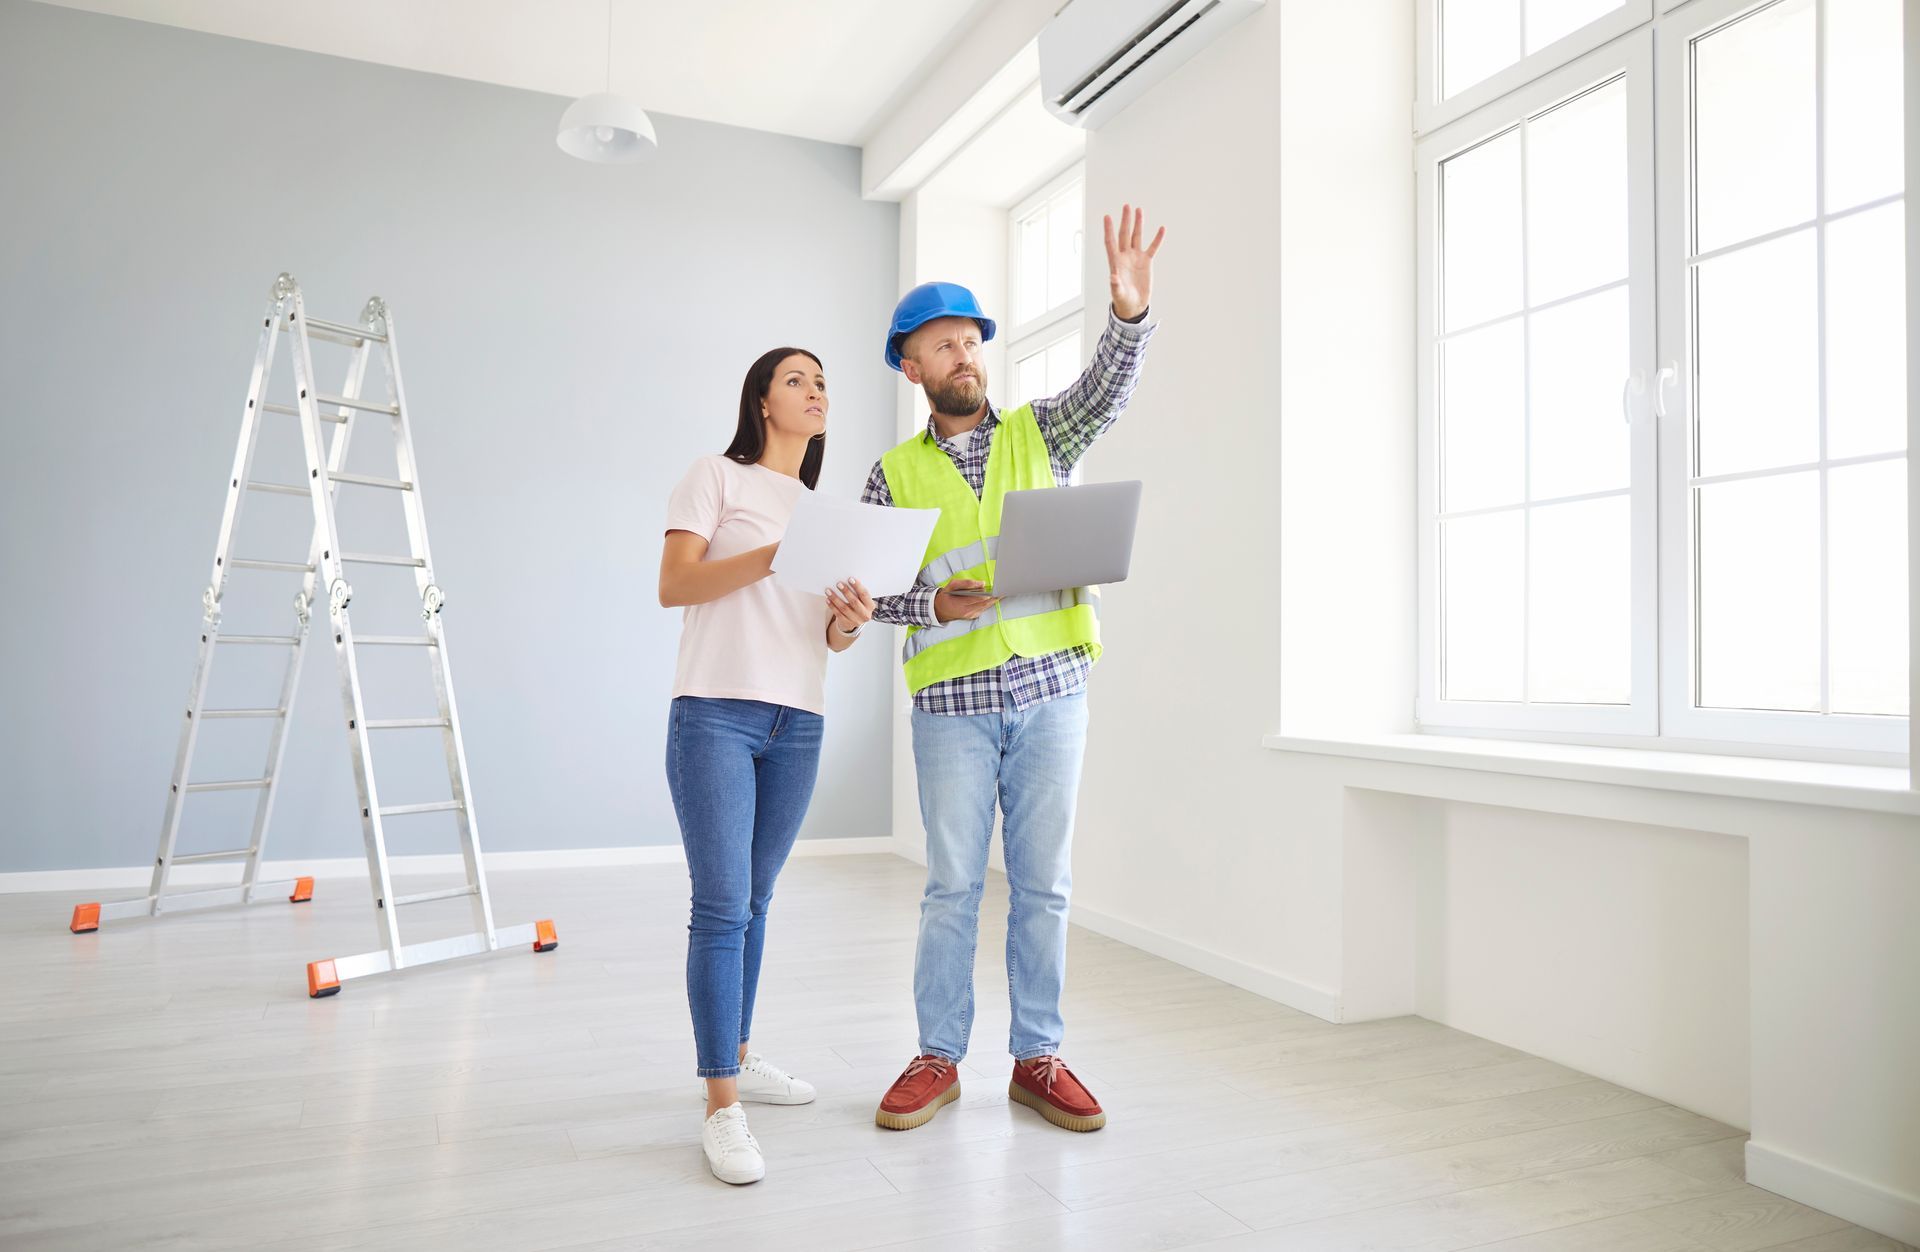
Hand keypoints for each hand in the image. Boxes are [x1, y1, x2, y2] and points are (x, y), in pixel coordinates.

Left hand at [826, 578, 873, 632]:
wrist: (855, 621)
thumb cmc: (858, 605)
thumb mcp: (862, 600)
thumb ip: (858, 593)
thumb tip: (846, 581)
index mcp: (870, 606)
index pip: (864, 595)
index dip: (858, 586)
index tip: (850, 579)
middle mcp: (865, 614)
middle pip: (854, 602)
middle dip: (846, 592)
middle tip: (838, 584)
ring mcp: (856, 620)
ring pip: (844, 608)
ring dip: (835, 598)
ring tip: (828, 591)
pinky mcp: (847, 623)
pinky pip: (838, 614)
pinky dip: (832, 606)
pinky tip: (828, 599)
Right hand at [934, 578, 998, 622]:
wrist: (941, 609)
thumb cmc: (947, 595)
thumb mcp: (952, 585)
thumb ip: (966, 583)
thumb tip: (982, 583)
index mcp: (960, 604)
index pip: (977, 599)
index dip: (988, 595)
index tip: (996, 590)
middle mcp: (967, 612)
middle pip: (984, 604)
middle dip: (994, 597)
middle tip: (1003, 591)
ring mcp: (971, 615)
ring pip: (986, 607)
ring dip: (994, 600)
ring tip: (1002, 593)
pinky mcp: (974, 616)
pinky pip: (984, 609)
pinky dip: (989, 603)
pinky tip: (995, 598)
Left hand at [1103, 204, 1164, 321]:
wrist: (1134, 305)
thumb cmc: (1123, 299)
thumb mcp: (1118, 293)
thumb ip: (1115, 285)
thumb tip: (1112, 277)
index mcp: (1116, 262)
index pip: (1111, 242)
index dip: (1109, 230)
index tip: (1107, 217)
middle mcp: (1125, 256)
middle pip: (1124, 234)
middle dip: (1125, 220)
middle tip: (1126, 206)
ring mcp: (1136, 257)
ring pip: (1136, 236)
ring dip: (1138, 224)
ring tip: (1139, 210)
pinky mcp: (1146, 262)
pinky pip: (1152, 247)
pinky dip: (1157, 239)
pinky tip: (1161, 229)